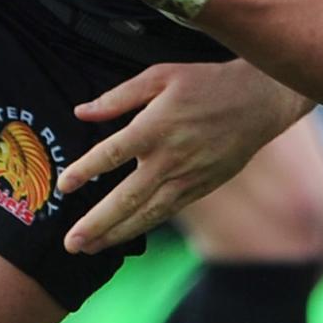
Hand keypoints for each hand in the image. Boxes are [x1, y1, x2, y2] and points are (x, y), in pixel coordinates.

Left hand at [59, 62, 306, 253]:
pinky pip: (166, 213)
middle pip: (127, 197)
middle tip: (70, 242)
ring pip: (147, 213)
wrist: (259, 102)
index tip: (64, 186)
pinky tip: (122, 237)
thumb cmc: (205, 84)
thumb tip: (81, 112)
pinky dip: (143, 227)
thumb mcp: (160, 76)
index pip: (112, 154)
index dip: (86, 171)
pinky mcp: (201, 188)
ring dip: (116, 234)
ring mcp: (187, 177)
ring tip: (88, 247)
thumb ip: (119, 96)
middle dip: (97, 223)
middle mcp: (170, 158)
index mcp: (155, 127)